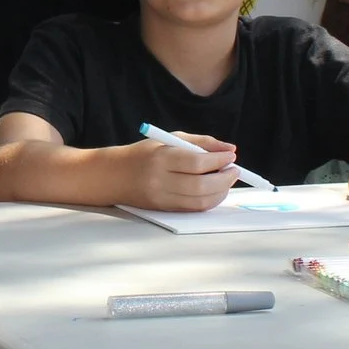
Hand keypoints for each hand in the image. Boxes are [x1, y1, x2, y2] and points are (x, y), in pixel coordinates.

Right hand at [121, 130, 238, 211]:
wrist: (114, 175)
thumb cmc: (144, 154)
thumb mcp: (170, 139)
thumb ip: (201, 142)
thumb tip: (229, 150)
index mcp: (161, 158)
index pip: (197, 162)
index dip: (219, 160)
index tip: (231, 156)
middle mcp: (160, 180)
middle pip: (201, 185)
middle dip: (224, 178)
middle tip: (234, 170)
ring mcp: (161, 198)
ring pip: (200, 201)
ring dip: (220, 191)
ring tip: (226, 179)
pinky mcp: (164, 209)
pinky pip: (193, 208)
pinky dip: (209, 200)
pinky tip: (214, 190)